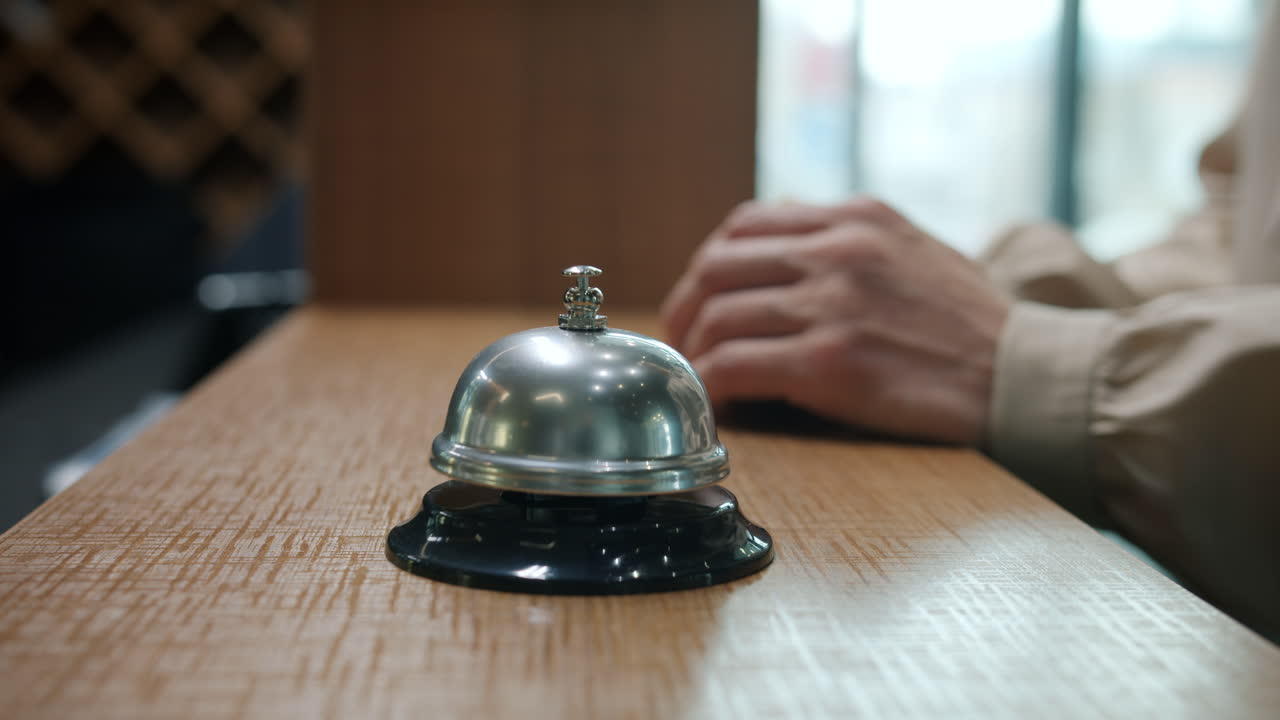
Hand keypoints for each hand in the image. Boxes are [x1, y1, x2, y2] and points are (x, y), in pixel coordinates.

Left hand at [661, 197, 1010, 445]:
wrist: (1025, 376)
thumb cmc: (977, 327)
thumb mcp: (917, 252)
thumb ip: (854, 246)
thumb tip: (790, 263)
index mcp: (856, 217)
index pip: (748, 223)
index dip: (711, 264)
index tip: (703, 297)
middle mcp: (838, 249)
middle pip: (717, 265)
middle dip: (685, 307)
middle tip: (681, 341)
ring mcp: (831, 303)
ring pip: (717, 316)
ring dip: (693, 352)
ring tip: (695, 378)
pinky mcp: (828, 361)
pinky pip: (734, 365)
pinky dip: (710, 384)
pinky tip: (716, 402)